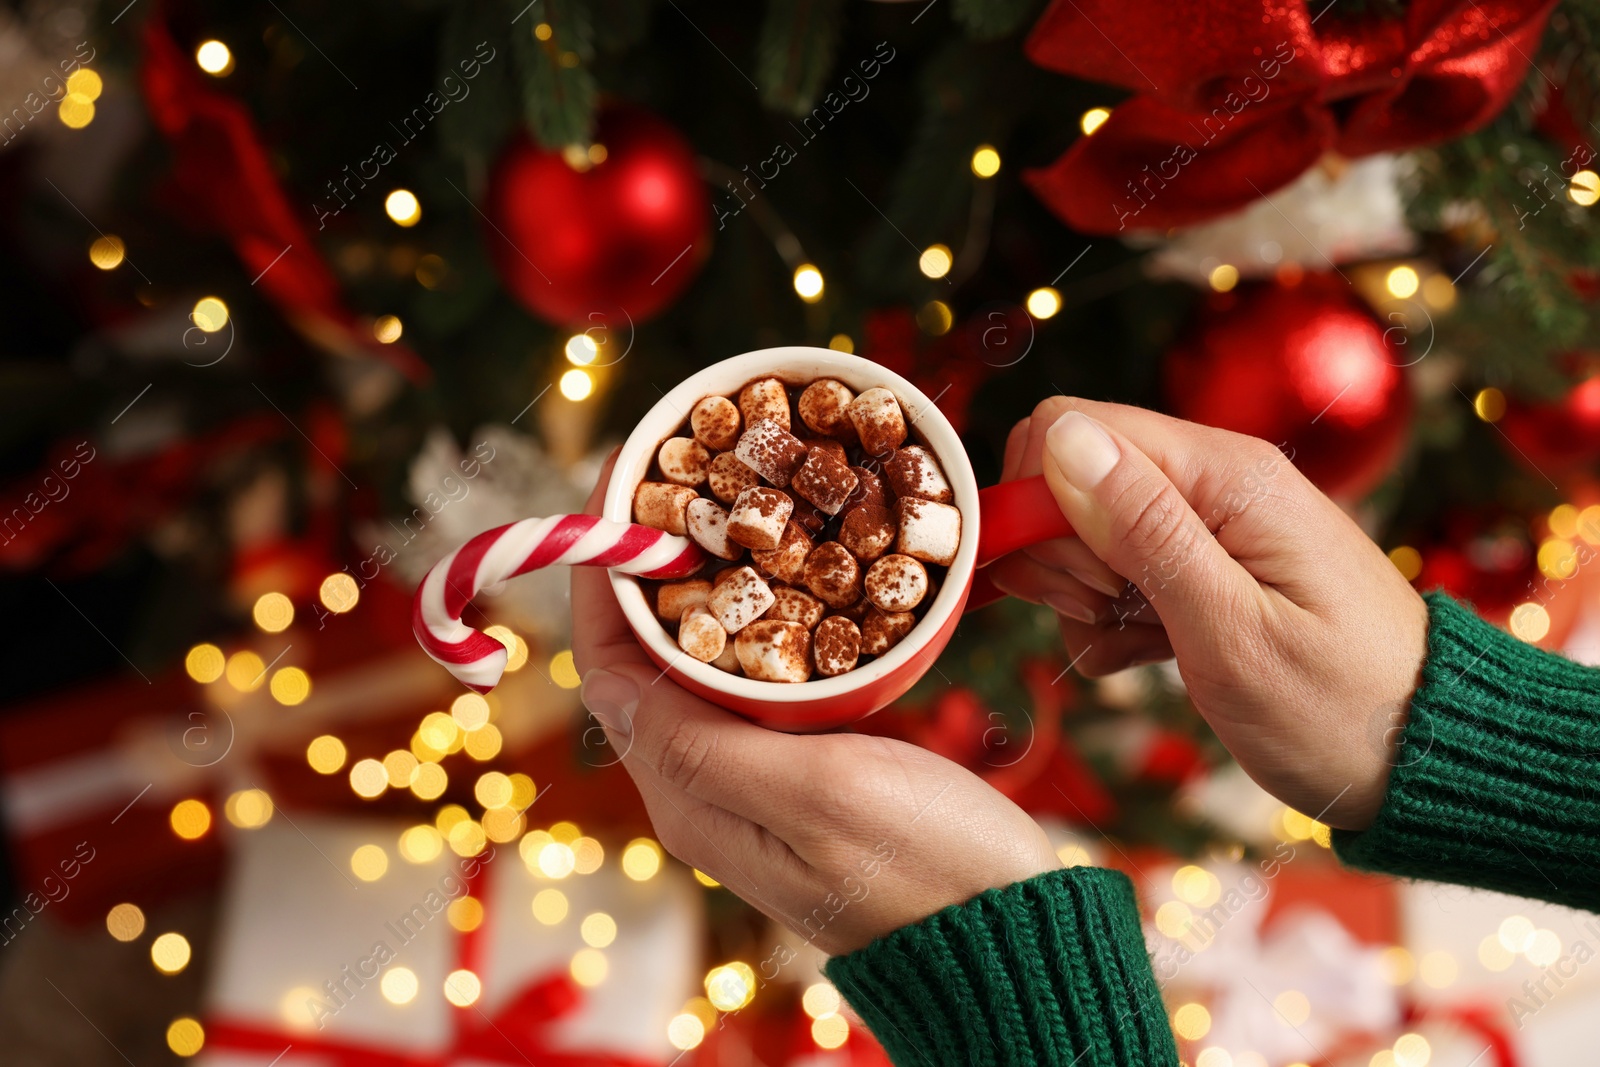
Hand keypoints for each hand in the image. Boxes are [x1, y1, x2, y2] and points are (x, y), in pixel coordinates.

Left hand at [572, 451, 1058, 956]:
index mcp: (691, 795)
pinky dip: (755, 613)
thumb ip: (702, 741)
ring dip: (699, 579)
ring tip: (723, 494)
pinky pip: (755, 677)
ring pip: (699, 661)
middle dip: (649, 561)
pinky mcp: (807, 767)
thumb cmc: (928, 864)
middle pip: (646, 655)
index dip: (606, 569)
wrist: (1011, 927)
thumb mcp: (816, 792)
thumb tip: (595, 678)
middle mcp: (708, 787)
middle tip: (676, 465)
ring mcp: (756, 778)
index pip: (609, 664)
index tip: (623, 480)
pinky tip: (784, 566)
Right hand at [986, 399, 1428, 829]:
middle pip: (1066, 480)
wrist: (1421, 756)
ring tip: (1144, 642)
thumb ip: (1143, 529)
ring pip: (1080, 534)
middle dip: (1062, 557)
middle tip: (1118, 616)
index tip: (1059, 579)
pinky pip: (1111, 575)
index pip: (1069, 428)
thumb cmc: (1341, 706)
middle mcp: (1210, 482)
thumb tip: (1062, 439)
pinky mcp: (1198, 568)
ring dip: (1082, 596)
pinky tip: (1149, 656)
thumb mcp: (1232, 629)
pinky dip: (1108, 622)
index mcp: (1223, 475)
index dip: (1035, 500)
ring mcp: (1204, 525)